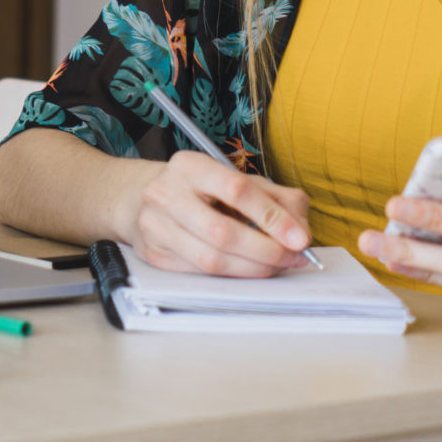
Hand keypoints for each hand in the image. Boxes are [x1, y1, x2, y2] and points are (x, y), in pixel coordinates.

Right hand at [123, 151, 313, 276]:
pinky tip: (252, 270)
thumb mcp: (235, 179)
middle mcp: (165, 193)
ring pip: (212, 259)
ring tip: (278, 266)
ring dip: (253, 268)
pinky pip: (201, 273)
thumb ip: (274, 198)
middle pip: (223, 232)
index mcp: (189, 165)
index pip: (236, 189)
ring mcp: (155, 226)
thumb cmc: (198, 189)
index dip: (272, 217)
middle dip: (266, 250)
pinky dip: (234, 275)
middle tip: (294, 258)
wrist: (140, 199)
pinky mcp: (154, 255)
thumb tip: (301, 231)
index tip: (300, 238)